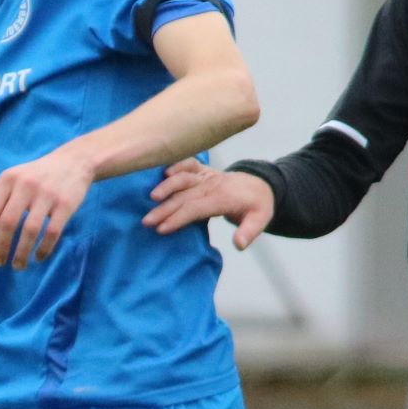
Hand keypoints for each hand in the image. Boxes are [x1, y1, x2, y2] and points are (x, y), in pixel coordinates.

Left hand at [0, 147, 95, 267]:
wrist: (74, 161)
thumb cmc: (37, 176)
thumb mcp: (15, 178)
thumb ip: (1, 200)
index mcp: (7, 179)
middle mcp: (25, 185)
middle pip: (7, 223)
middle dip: (1, 248)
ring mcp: (47, 194)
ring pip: (30, 231)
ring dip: (21, 253)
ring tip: (18, 265)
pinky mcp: (66, 204)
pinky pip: (52, 232)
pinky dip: (44, 249)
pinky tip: (38, 257)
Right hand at [144, 160, 276, 247]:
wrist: (260, 185)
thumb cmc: (257, 206)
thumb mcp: (260, 220)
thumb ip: (248, 232)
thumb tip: (239, 245)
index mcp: (224, 198)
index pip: (196, 208)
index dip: (178, 218)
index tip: (162, 229)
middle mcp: (213, 185)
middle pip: (184, 196)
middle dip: (164, 209)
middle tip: (147, 221)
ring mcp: (208, 176)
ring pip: (184, 179)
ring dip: (166, 187)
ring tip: (150, 199)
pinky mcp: (204, 171)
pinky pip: (189, 164)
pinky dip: (176, 165)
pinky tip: (162, 173)